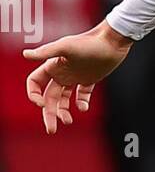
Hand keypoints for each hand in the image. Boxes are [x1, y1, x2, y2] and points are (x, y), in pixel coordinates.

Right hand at [23, 20, 133, 134]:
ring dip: (63, 112)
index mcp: (52, 66)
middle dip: (48, 114)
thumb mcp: (66, 47)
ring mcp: (75, 77)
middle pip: (49, 98)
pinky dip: (82, 104)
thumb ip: (46, 52)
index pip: (35, 83)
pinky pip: (82, 96)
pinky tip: (83, 108)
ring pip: (64, 100)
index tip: (41, 105)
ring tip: (68, 121)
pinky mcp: (90, 79)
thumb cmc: (89, 42)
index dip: (34, 96)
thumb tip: (25, 54)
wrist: (113, 41)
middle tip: (51, 130)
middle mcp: (61, 72)